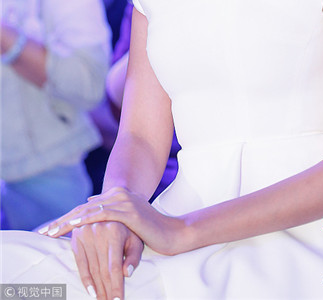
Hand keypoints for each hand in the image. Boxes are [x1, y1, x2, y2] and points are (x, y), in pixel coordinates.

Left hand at [38, 186, 188, 255]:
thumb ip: (112, 215)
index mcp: (117, 197)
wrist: (171, 233)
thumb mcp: (128, 224)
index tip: (50, 229)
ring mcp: (123, 201)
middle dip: (62, 221)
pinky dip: (86, 219)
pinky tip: (74, 225)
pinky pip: (102, 214)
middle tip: (45, 231)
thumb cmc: (151, 231)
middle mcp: (118, 195)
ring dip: (68, 221)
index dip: (67, 219)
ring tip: (52, 230)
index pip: (85, 209)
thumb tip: (92, 204)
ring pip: (89, 211)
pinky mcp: (128, 210)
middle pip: (83, 209)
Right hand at [71, 221, 141, 299]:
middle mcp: (99, 231)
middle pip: (102, 270)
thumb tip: (126, 273)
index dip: (116, 286)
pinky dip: (85, 279)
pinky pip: (80, 263)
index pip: (114, 266)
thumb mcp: (136, 240)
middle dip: (107, 290)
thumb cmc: (128, 230)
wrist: (114, 212)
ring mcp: (86, 233)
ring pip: (92, 268)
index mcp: (115, 231)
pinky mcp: (77, 237)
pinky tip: (91, 291)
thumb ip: (134, 257)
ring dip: (97, 288)